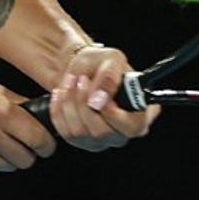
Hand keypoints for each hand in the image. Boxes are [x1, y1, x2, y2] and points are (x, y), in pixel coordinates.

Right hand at [0, 76, 56, 174]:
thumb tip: (40, 113)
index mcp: (0, 109)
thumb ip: (16, 102)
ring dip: (7, 159)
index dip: (46, 145)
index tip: (46, 146)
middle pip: (26, 159)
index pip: (38, 138)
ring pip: (8, 167)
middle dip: (27, 153)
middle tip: (21, 145)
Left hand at [46, 45, 160, 151]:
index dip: (113, 115)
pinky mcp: (80, 140)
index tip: (98, 97)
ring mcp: (100, 140)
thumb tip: (99, 100)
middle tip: (81, 79)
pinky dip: (58, 108)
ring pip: (79, 132)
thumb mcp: (111, 59)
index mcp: (140, 113)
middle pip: (101, 132)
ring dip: (69, 101)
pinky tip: (62, 93)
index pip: (132, 128)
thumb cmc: (103, 64)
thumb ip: (109, 77)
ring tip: (71, 80)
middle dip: (84, 102)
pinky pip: (64, 130)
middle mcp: (122, 132)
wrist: (83, 68)